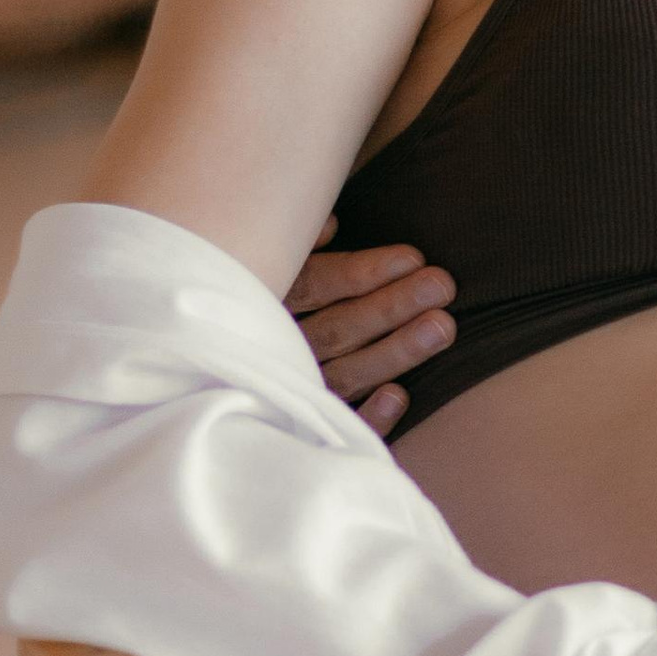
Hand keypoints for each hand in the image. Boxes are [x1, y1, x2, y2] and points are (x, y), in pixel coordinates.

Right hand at [286, 215, 454, 435]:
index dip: (362, 273)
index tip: (412, 258)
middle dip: (391, 307)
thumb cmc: (265, 295)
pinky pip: (337, 427)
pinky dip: (366, 416)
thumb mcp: (270, 263)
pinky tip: (398, 396)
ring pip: (344, 376)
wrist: (214, 387)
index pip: (315, 286)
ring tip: (442, 327)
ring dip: (394, 353)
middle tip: (441, 286)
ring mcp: (290, 392)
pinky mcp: (303, 430)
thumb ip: (301, 245)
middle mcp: (275, 349)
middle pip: (337, 330)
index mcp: (265, 303)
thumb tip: (330, 224)